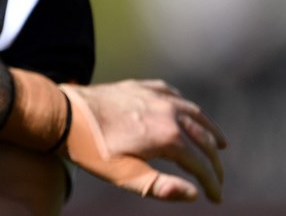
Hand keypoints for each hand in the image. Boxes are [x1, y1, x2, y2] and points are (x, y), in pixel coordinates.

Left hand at [61, 79, 226, 202]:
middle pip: (205, 139)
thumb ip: (160, 187)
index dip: (212, 184)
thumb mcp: (124, 175)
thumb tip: (194, 194)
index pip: (202, 164)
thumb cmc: (91, 150)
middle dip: (214, 163)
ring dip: (210, 131)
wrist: (64, 113)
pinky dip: (188, 109)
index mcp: (168, 137)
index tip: (216, 198)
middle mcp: (169, 112)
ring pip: (195, 113)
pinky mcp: (144, 87)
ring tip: (221, 145)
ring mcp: (158, 96)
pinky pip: (175, 96)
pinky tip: (189, 114)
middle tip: (217, 179)